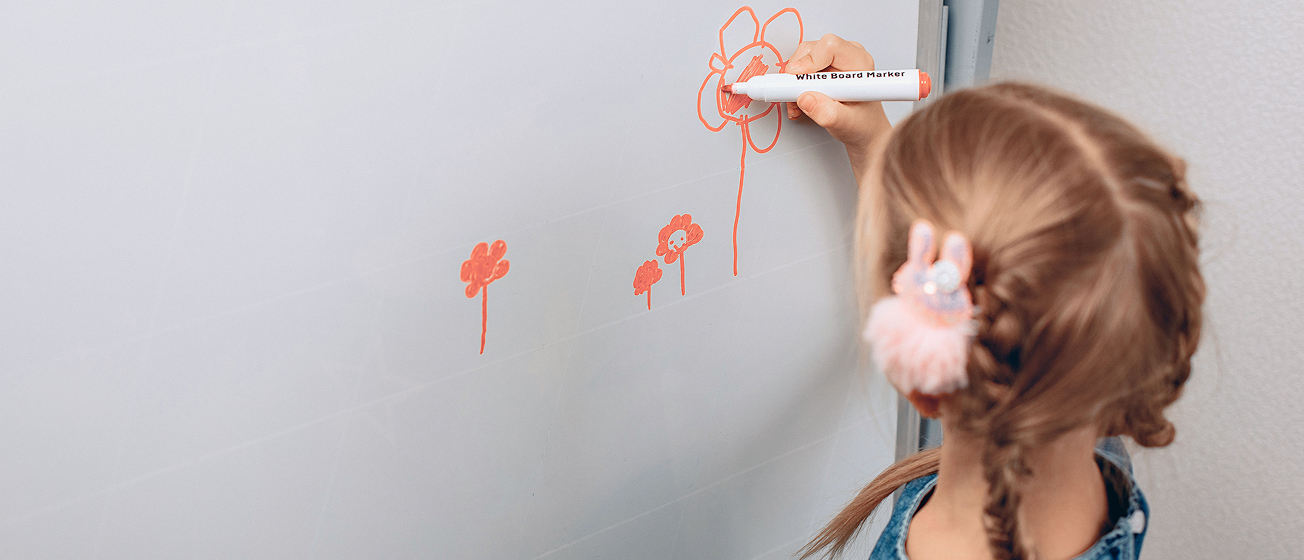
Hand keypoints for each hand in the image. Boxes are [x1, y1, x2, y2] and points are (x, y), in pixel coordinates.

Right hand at [784, 34, 892, 180]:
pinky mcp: (821, 66)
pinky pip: (799, 68)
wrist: (863, 128)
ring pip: (801, 58)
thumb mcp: (845, 123)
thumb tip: (805, 99)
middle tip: (794, 96)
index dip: (810, 60)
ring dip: (792, 82)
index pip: (830, 47)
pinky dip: (793, 86)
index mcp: (859, 62)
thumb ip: (827, 113)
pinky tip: (799, 101)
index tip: (796, 77)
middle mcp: (846, 55)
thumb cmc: (862, 123)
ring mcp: (832, 59)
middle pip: (811, 50)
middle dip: (796, 74)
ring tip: (798, 104)